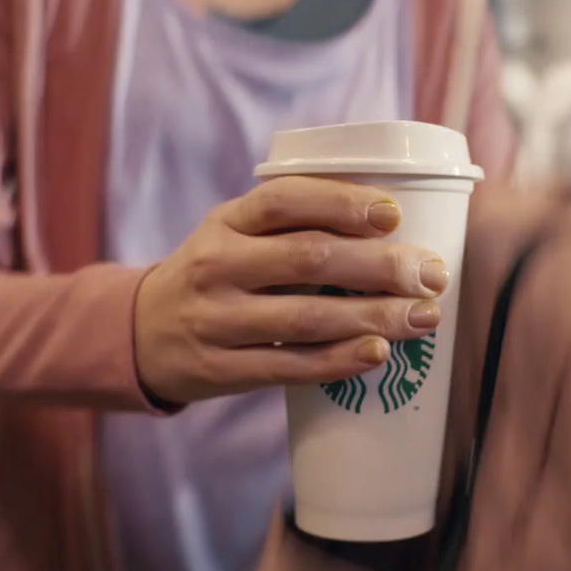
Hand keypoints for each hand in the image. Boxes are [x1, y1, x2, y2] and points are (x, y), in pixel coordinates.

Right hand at [134, 176, 449, 403]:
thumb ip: (292, 226)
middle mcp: (217, 266)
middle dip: (379, 267)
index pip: (284, 201)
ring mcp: (217, 320)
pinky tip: (378, 352)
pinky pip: (290, 366)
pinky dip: (339, 360)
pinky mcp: (222, 369)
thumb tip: (394, 224)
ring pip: (306, 318)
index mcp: (226, 221)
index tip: (393, 213)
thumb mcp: (234, 235)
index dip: (342, 203)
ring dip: (374, 317)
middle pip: (308, 259)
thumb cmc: (215, 275)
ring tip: (424, 316)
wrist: (139, 332)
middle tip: (431, 274)